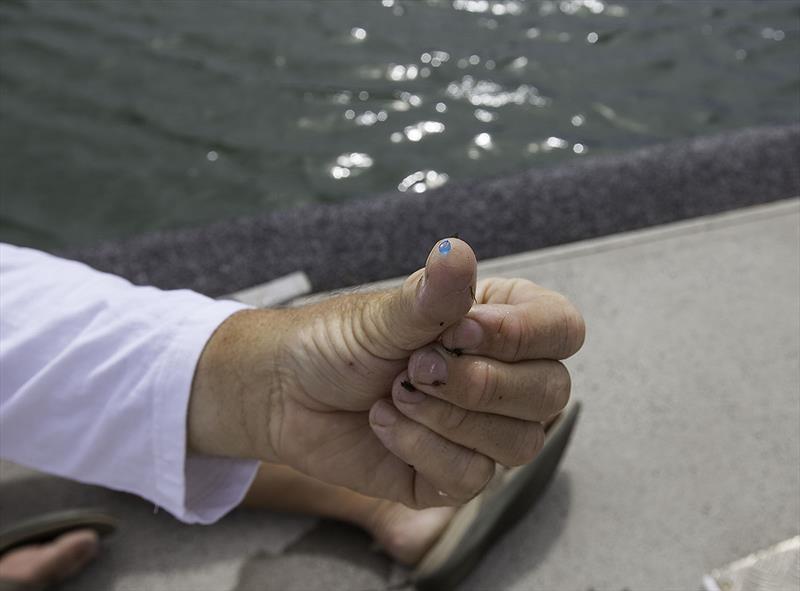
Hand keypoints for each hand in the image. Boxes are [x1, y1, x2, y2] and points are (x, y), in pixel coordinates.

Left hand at [188, 239, 584, 507]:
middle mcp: (503, 377)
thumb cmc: (337, 342)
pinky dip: (420, 447)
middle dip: (478, 384)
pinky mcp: (454, 474)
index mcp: (499, 324)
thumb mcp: (383, 315)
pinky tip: (384, 423)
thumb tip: (457, 252)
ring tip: (393, 393)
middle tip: (415, 367)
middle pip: (551, 392)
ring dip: (447, 417)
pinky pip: (473, 477)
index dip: (522, 335)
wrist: (286, 393)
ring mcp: (483, 431)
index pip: (562, 330)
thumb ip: (430, 296)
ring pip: (520, 442)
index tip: (458, 330)